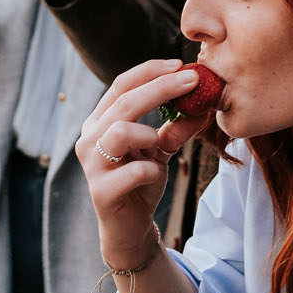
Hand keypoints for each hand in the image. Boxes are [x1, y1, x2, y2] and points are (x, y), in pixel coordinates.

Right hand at [76, 60, 213, 264]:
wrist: (130, 228)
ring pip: (120, 130)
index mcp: (100, 122)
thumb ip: (176, 128)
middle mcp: (90, 139)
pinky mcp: (101, 191)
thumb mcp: (161, 149)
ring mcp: (92, 165)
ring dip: (149, 133)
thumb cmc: (140, 181)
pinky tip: (154, 175)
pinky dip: (151, 170)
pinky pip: (133, 170)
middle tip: (192, 81)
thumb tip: (202, 105)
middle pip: (124, 102)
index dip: (150, 71)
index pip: (121, 85)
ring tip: (158, 145)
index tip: (180, 64)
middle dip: (161, 88)